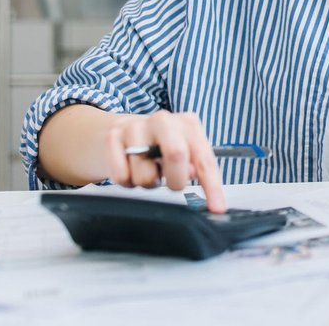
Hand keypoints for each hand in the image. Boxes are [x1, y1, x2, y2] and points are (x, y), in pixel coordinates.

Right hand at [102, 111, 226, 212]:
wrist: (123, 131)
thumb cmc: (160, 146)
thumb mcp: (184, 151)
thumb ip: (194, 164)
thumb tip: (192, 173)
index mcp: (188, 123)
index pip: (204, 159)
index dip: (212, 186)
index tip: (216, 207)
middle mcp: (163, 120)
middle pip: (176, 154)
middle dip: (176, 180)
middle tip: (170, 182)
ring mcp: (135, 127)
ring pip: (145, 175)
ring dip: (148, 182)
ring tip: (148, 170)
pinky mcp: (112, 137)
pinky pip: (121, 176)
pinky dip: (127, 181)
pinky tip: (130, 168)